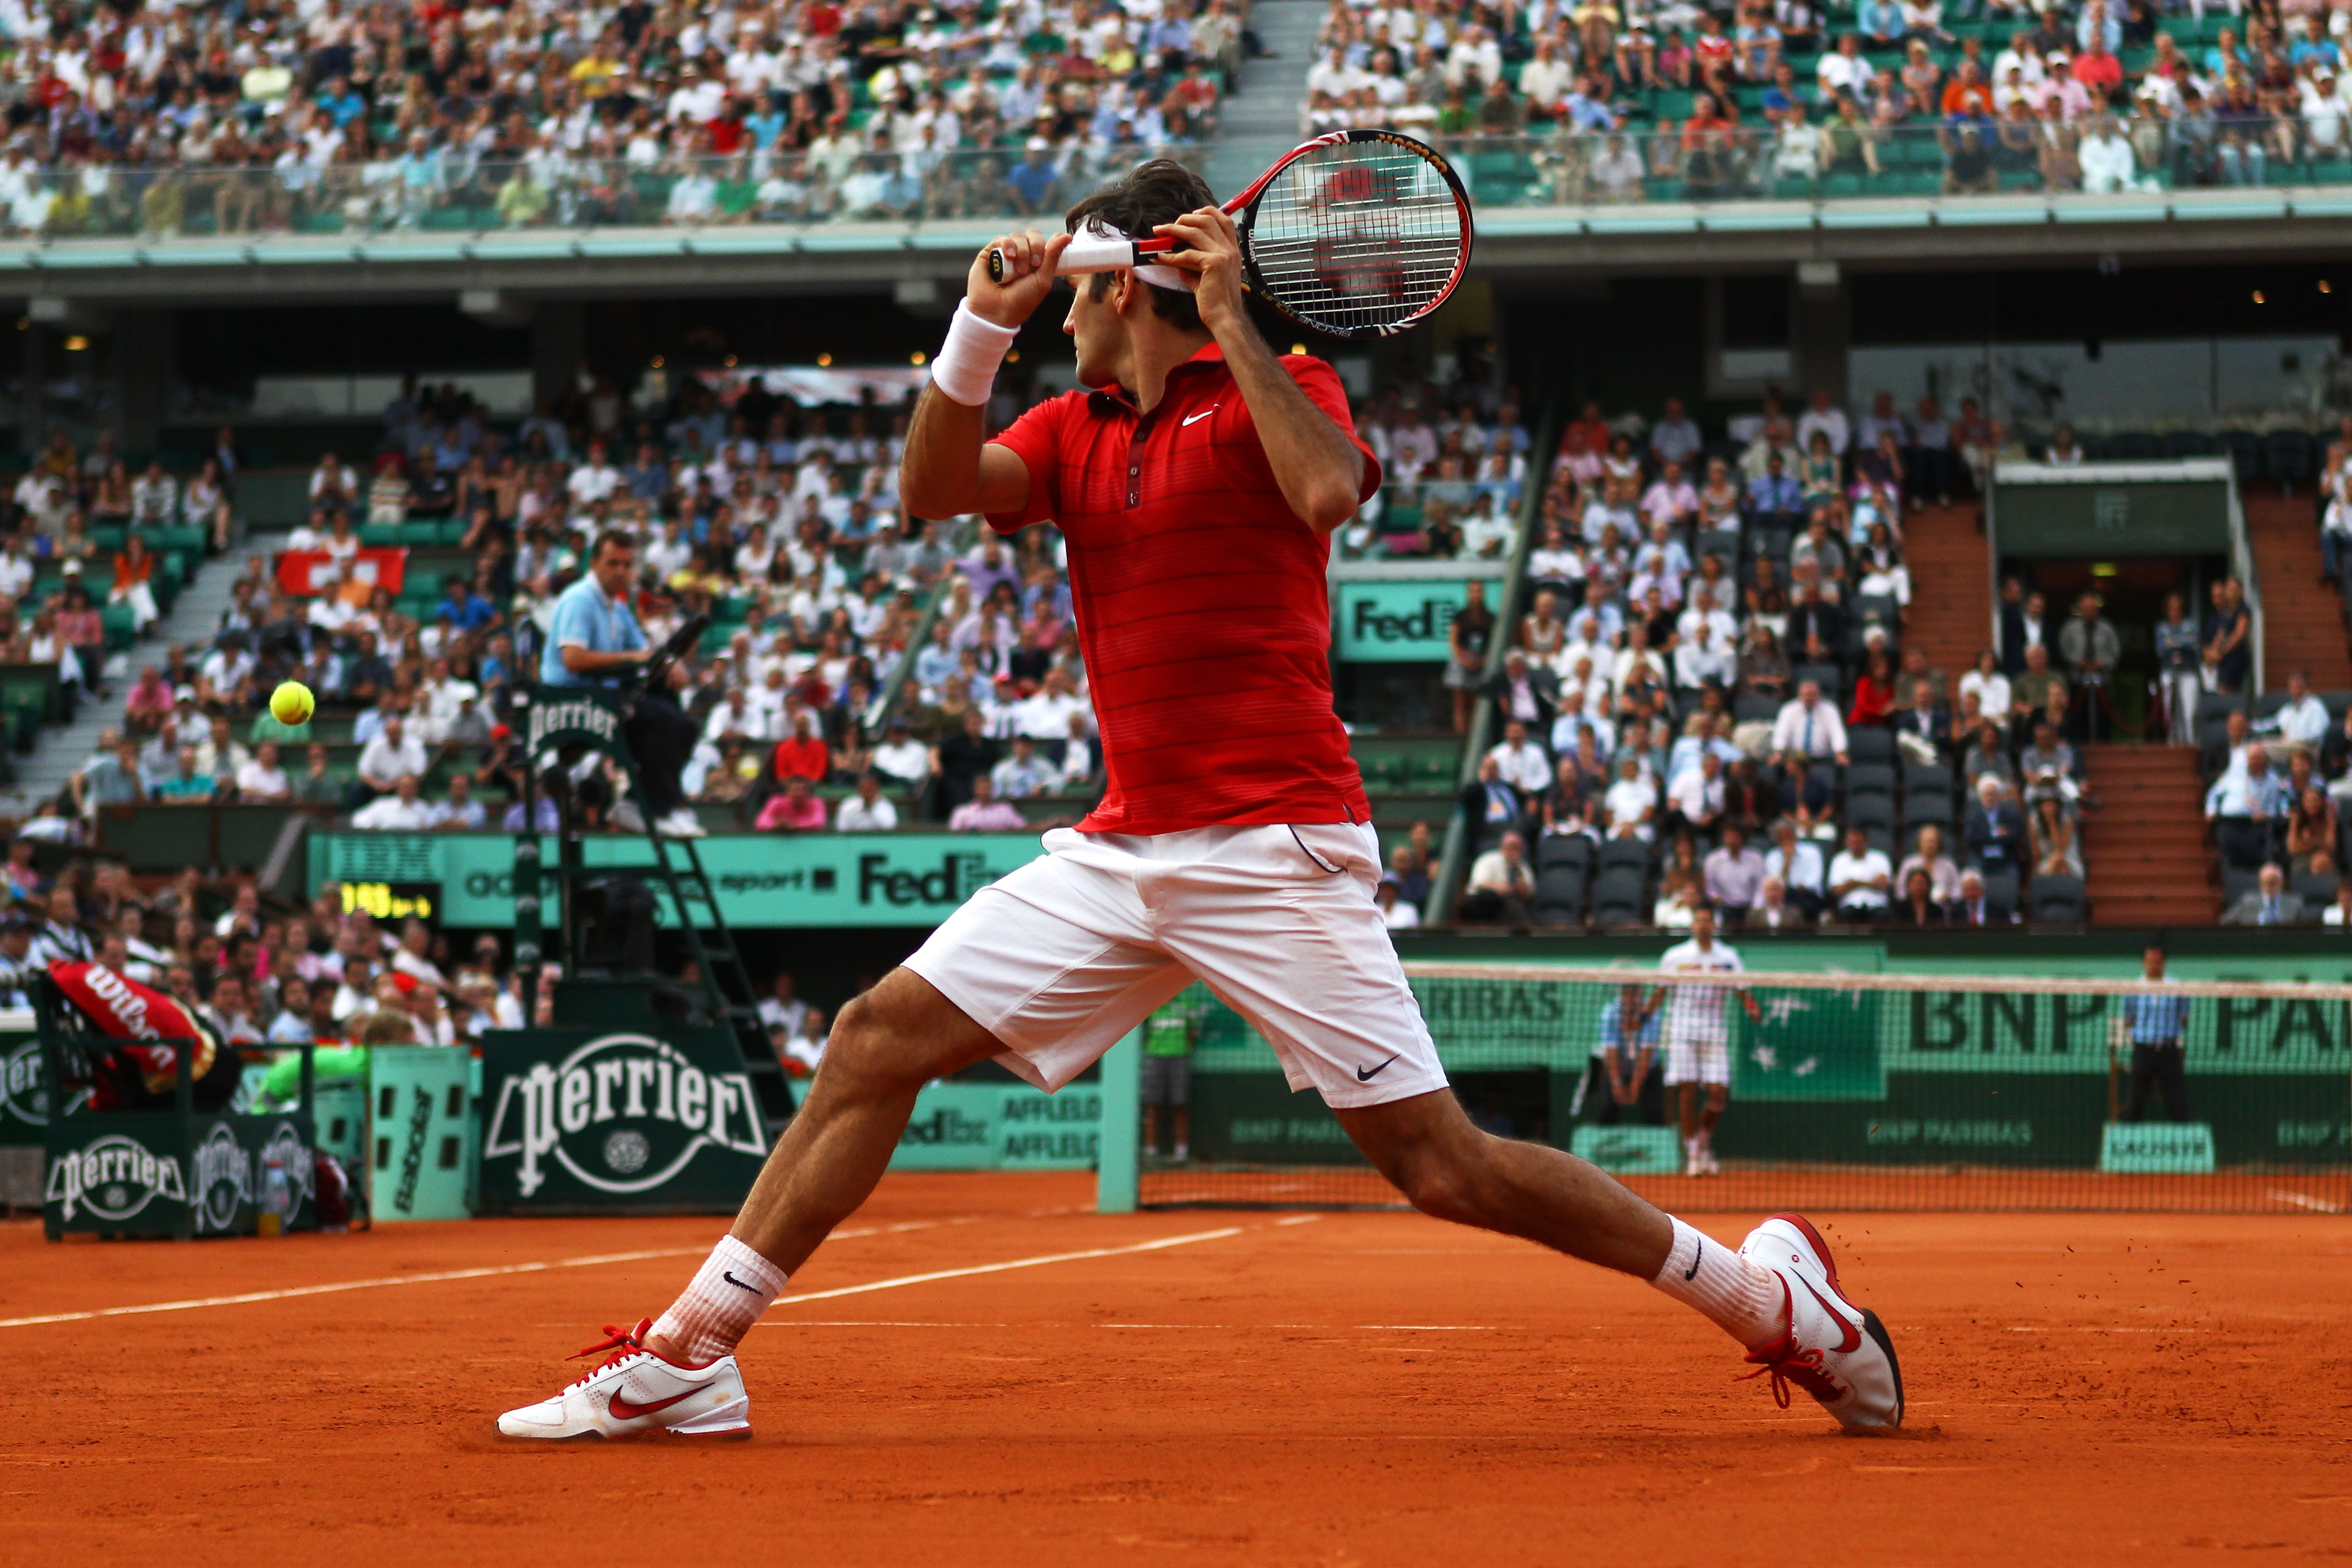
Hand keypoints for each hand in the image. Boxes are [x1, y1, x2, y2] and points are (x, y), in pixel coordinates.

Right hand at [969, 230, 1069, 328]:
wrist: (997, 311)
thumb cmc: (1021, 301)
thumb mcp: (1043, 279)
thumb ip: (1053, 256)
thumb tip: (1066, 236)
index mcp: (1036, 261)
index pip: (1044, 240)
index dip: (1047, 244)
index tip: (1044, 261)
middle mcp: (1021, 254)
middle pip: (1032, 234)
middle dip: (1035, 247)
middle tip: (1034, 265)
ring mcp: (1006, 252)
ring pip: (1018, 236)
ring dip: (1022, 252)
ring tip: (1018, 271)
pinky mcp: (990, 252)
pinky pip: (1002, 239)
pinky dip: (1007, 245)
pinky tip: (1009, 256)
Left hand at [1151, 205, 1247, 334]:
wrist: (1225, 317)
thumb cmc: (1216, 301)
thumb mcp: (1204, 277)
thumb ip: (1193, 265)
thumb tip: (1175, 258)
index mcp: (1233, 250)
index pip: (1225, 220)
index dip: (1207, 212)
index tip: (1191, 215)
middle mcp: (1230, 249)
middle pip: (1208, 219)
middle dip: (1186, 218)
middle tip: (1169, 225)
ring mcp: (1224, 254)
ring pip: (1195, 231)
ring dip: (1174, 229)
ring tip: (1159, 232)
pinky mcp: (1213, 263)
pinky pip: (1187, 254)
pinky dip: (1172, 256)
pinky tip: (1162, 258)